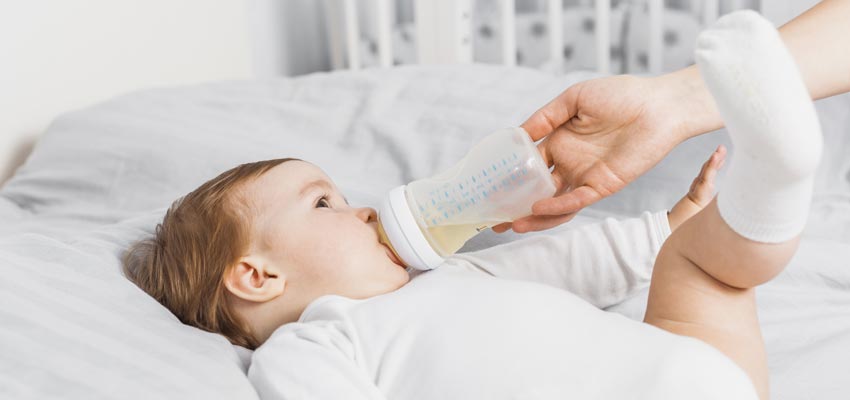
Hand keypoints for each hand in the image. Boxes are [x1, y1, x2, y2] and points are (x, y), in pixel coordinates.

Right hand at [493, 70, 719, 233]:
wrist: (659, 105)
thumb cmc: (621, 95)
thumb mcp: (574, 98)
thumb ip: (545, 117)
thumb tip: (517, 135)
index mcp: (561, 143)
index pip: (529, 166)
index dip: (509, 177)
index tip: (488, 188)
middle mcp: (570, 163)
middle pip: (537, 191)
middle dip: (515, 206)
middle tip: (493, 219)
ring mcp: (586, 177)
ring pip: (554, 204)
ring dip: (533, 216)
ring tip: (511, 225)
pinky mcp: (603, 185)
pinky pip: (576, 201)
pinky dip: (556, 207)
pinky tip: (537, 208)